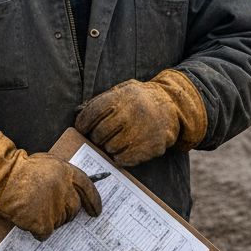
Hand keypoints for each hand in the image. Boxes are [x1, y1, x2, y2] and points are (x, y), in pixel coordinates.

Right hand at [0, 132, 101, 239]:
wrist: (1, 178)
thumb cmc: (19, 169)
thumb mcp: (46, 162)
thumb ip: (62, 175)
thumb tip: (72, 191)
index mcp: (67, 172)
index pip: (88, 188)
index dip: (94, 201)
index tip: (95, 212)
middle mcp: (65, 190)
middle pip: (74, 209)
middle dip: (66, 213)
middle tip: (50, 211)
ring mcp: (55, 207)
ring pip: (60, 222)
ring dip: (49, 221)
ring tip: (33, 210)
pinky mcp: (43, 222)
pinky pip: (45, 233)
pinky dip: (38, 231)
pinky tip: (28, 221)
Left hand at [74, 69, 206, 166]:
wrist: (172, 105)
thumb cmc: (139, 100)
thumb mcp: (122, 91)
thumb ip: (101, 101)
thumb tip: (77, 114)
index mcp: (122, 97)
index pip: (92, 113)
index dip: (83, 124)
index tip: (82, 129)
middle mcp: (131, 113)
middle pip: (99, 134)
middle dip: (96, 137)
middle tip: (100, 137)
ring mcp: (142, 131)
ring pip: (110, 148)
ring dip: (108, 147)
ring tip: (115, 141)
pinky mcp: (151, 147)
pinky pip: (124, 159)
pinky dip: (120, 157)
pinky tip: (124, 149)